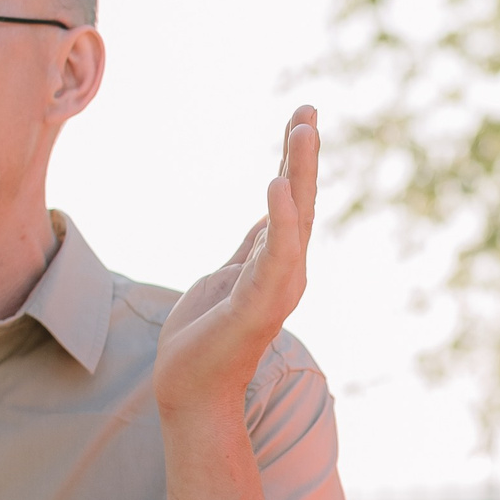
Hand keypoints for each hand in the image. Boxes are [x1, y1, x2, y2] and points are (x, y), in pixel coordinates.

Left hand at [154, 107, 317, 413]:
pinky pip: (274, 255)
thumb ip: (252, 248)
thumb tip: (269, 215)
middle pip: (300, 201)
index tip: (303, 115)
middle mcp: (287, 271)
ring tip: (302, 131)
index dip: (296, 158)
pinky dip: (280, 220)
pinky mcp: (258, 304)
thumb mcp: (227, 276)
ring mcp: (277, 287)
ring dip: (300, 172)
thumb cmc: (205, 338)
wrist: (192, 390)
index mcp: (279, 263)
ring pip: (295, 219)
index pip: (292, 200)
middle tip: (308, 108)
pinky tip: (276, 185)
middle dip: (304, 154)